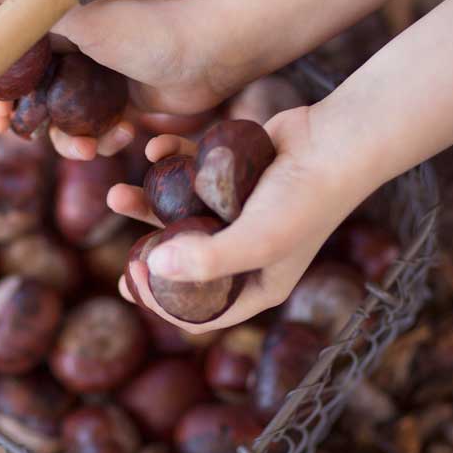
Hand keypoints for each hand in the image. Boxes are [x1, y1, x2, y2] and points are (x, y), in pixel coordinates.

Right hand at [0, 0, 240, 159]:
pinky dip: (106, 141)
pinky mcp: (124, 106)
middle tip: (40, 138)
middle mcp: (74, 53)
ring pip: (65, 125)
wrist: (211, 52)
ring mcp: (98, 81)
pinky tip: (128, 133)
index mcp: (59, 28)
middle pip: (33, 99)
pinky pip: (98, 134)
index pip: (11, 62)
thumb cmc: (149, 32)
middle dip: (35, 125)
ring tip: (94, 149)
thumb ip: (36, 28)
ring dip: (73, 142)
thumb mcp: (86, 21)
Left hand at [111, 105, 371, 333]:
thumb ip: (206, 260)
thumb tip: (151, 269)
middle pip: (185, 267)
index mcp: (257, 285)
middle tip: (121, 257)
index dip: (160, 303)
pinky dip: (170, 160)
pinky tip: (154, 146)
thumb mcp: (258, 240)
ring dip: (145, 205)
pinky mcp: (230, 174)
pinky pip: (189, 173)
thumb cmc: (305, 198)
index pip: (200, 312)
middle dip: (148, 259)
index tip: (131, 278)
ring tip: (116, 195)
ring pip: (178, 215)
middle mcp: (245, 253)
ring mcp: (236, 213)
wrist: (336, 139)